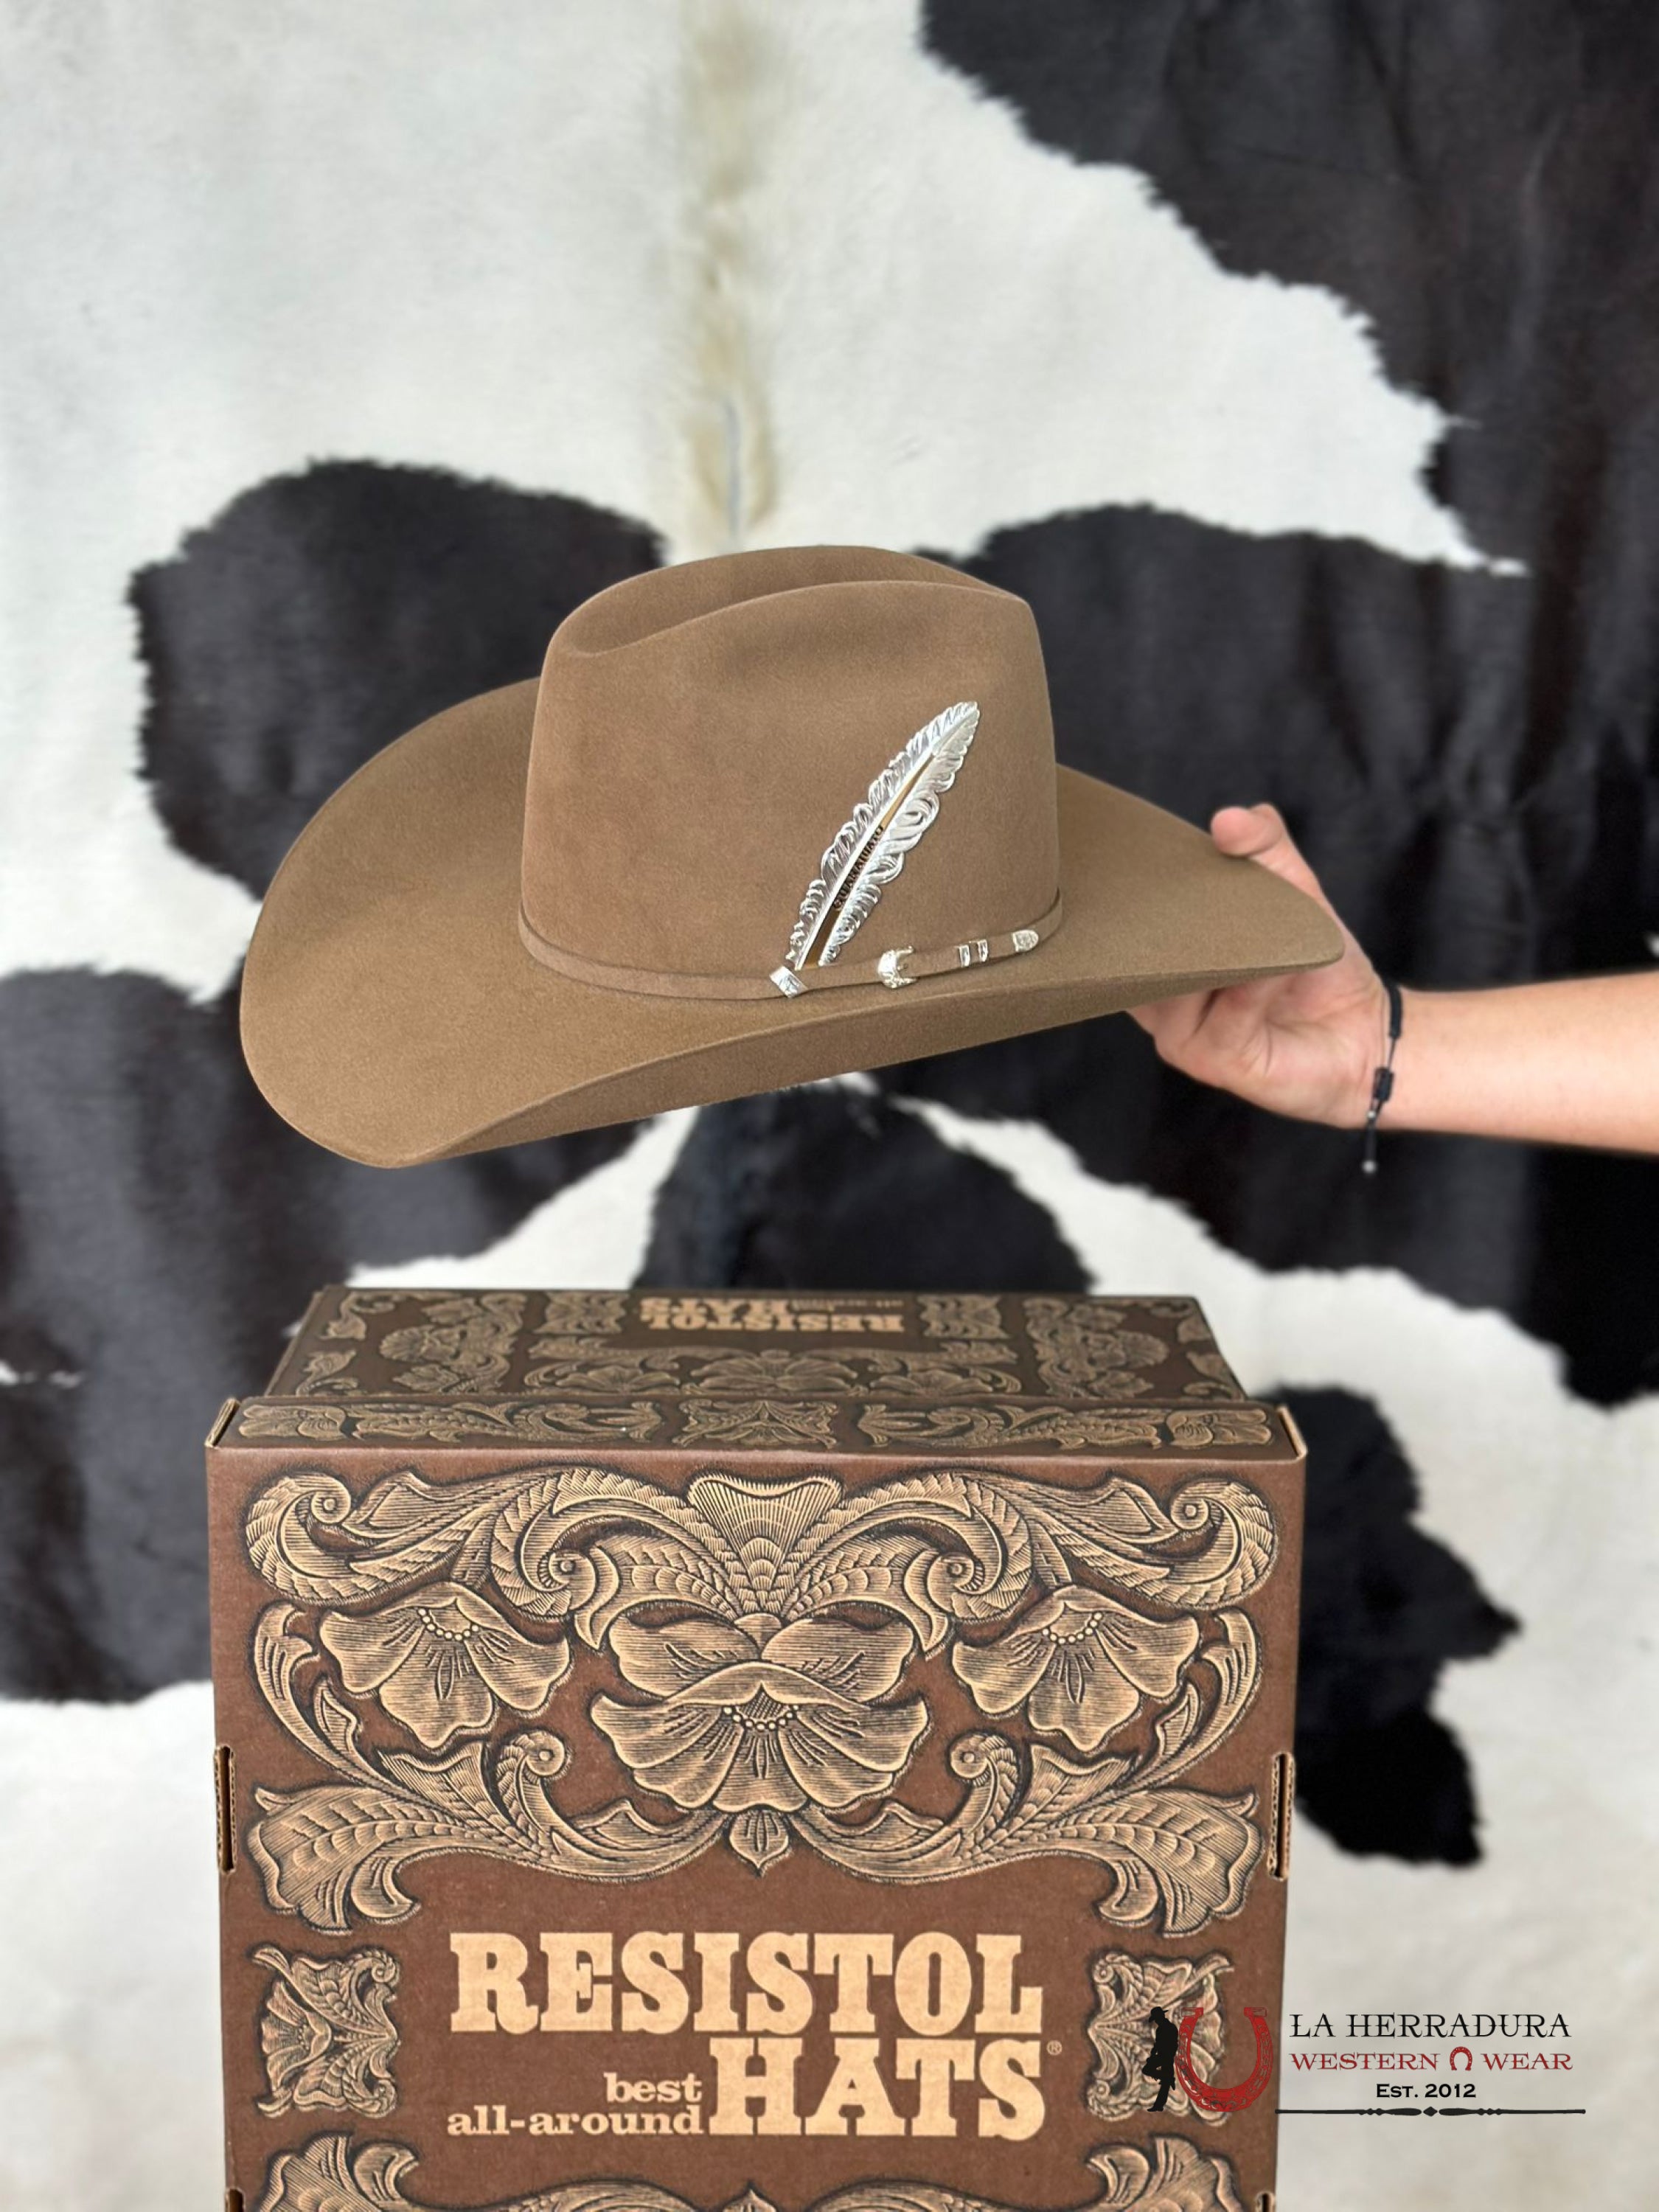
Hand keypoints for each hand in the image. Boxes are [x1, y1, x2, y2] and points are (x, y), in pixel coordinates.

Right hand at [1132, 805, 1386, 1128]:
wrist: (1364, 1030)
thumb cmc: (1314, 969)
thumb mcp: (1292, 893)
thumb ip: (1263, 849)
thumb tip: (1229, 818)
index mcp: (1161, 973)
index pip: (1127, 937)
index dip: (1134, 903)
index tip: (1152, 863)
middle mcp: (1160, 1010)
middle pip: (1143, 961)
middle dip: (1174, 923)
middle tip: (1209, 889)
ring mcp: (1185, 1040)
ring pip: (1180, 989)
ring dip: (1225, 953)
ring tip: (1264, 925)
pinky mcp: (1220, 1065)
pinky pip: (1228, 1017)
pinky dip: (1257, 984)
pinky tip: (1286, 962)